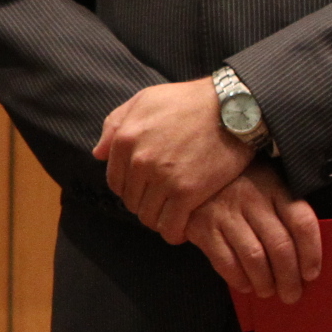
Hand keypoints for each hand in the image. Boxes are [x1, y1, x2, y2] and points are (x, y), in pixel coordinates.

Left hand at [93, 78, 254, 238]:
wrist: (234, 106)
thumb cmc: (189, 100)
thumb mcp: (145, 100)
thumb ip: (116, 123)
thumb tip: (98, 153)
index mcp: (126, 139)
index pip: (115, 181)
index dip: (130, 188)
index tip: (145, 189)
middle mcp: (140, 161)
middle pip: (131, 201)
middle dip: (145, 203)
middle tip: (163, 200)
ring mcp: (163, 178)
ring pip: (148, 216)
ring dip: (159, 219)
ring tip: (173, 213)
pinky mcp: (188, 193)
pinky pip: (170, 226)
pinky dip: (173, 232)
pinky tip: (182, 227)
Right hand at [185, 167, 324, 303]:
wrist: (193, 175)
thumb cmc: (239, 184)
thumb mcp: (267, 184)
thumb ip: (285, 212)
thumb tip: (304, 257)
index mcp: (275, 188)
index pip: (302, 223)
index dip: (311, 253)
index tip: (311, 274)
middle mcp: (252, 200)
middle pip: (280, 246)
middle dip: (289, 278)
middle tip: (292, 294)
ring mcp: (226, 214)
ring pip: (254, 257)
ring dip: (265, 282)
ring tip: (268, 291)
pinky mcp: (203, 228)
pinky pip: (225, 261)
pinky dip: (238, 279)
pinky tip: (245, 284)